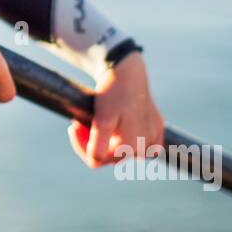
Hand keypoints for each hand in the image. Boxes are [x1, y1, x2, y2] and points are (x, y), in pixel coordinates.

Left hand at [67, 51, 164, 167]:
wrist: (127, 69)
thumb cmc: (114, 93)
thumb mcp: (102, 119)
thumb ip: (98, 145)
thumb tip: (95, 162)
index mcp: (131, 145)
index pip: (97, 160)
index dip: (82, 146)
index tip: (73, 125)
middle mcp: (146, 144)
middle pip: (112, 157)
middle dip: (94, 141)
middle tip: (82, 122)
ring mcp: (154, 135)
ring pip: (128, 153)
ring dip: (112, 143)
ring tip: (103, 124)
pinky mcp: (157, 126)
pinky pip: (146, 146)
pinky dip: (133, 142)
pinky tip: (123, 130)